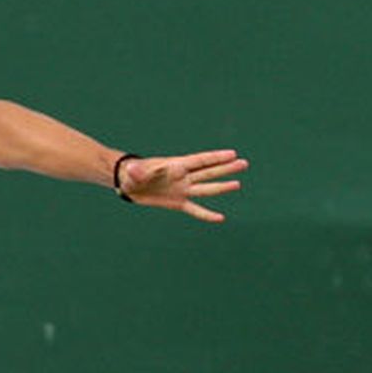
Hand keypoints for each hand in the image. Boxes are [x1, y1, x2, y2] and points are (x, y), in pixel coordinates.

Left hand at [118, 149, 248, 221]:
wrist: (128, 183)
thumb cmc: (131, 172)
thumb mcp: (134, 171)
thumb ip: (138, 172)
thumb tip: (134, 170)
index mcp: (175, 165)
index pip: (199, 160)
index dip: (215, 157)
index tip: (232, 154)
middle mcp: (182, 176)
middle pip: (208, 172)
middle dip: (225, 168)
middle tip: (244, 163)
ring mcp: (182, 189)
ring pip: (206, 188)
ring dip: (221, 187)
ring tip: (238, 184)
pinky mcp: (178, 202)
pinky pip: (195, 209)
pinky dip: (206, 214)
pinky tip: (220, 218)